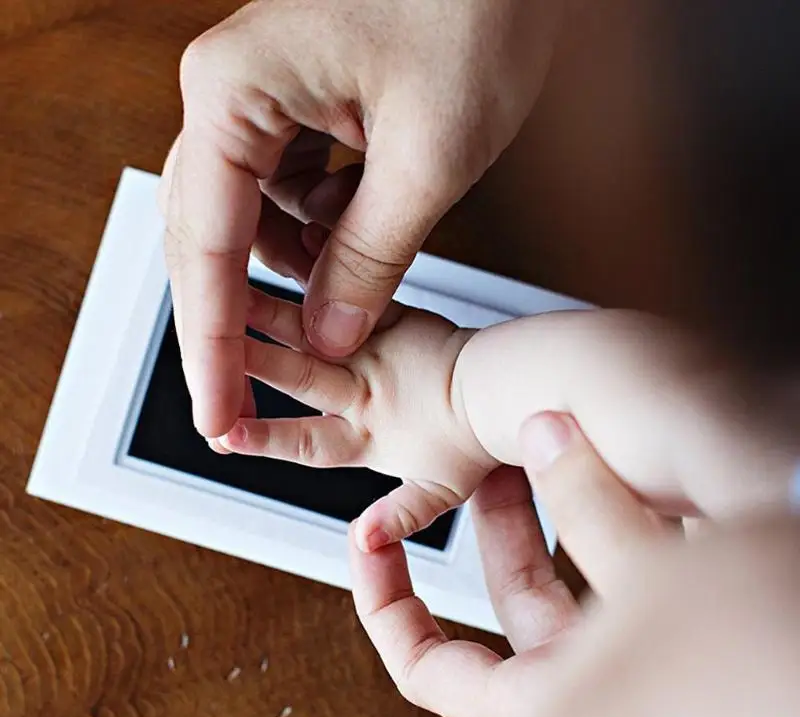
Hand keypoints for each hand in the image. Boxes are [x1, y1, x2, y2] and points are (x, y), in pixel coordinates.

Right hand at [159, 0, 567, 436]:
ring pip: (253, 219)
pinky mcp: (301, 105)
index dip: (212, 348)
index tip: (216, 416)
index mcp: (234, 92)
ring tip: (347, 290)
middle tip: (244, 400)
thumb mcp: (429, 159)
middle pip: (208, 238)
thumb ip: (369, 259)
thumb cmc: (478, 8)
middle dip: (236, 320)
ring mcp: (263, 97)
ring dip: (296, 268)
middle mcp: (231, 92)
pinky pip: (291, 192)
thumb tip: (331, 336)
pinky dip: (322, 232)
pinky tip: (362, 230)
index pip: (206, 248)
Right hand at [216, 287, 496, 550]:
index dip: (264, 437)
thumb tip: (363, 540)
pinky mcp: (391, 316)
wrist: (504, 389)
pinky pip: (352, 288)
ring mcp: (373, 348)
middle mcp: (362, 388)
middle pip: (295, 374)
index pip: (306, 440)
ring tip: (227, 291)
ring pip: (309, 327)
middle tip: (202, 342)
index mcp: (367, 433)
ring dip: (266, 310)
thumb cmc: (475, 437)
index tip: (222, 433)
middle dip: (246, 359)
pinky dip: (320, 267)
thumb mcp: (441, 493)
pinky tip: (294, 241)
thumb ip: (400, 513)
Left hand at [349, 412, 679, 716]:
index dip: (384, 603)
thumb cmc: (754, 686)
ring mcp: (633, 654)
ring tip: (551, 442)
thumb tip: (547, 438)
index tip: (369, 540)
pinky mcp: (681, 622)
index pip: (427, 670)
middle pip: (507, 593)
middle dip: (494, 514)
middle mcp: (584, 684)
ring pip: (572, 574)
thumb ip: (593, 512)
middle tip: (482, 455)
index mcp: (549, 704)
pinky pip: (629, 565)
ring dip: (558, 506)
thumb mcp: (652, 588)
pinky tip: (625, 469)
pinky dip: (620, 517)